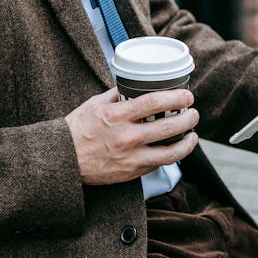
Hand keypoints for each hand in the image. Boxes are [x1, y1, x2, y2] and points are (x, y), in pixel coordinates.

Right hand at [65, 86, 199, 184]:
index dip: (175, 97)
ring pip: (170, 153)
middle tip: (193, 112)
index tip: (187, 95)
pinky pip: (158, 164)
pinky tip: (176, 149)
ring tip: (193, 134)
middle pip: (168, 127)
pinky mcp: (131, 172)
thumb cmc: (77, 129)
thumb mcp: (95, 104)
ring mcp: (131, 157)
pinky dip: (171, 156)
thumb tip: (134, 84)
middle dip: (187, 118)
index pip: (153, 103)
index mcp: (117, 115)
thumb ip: (116, 94)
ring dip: (187, 142)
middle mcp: (126, 137)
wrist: (63, 160)